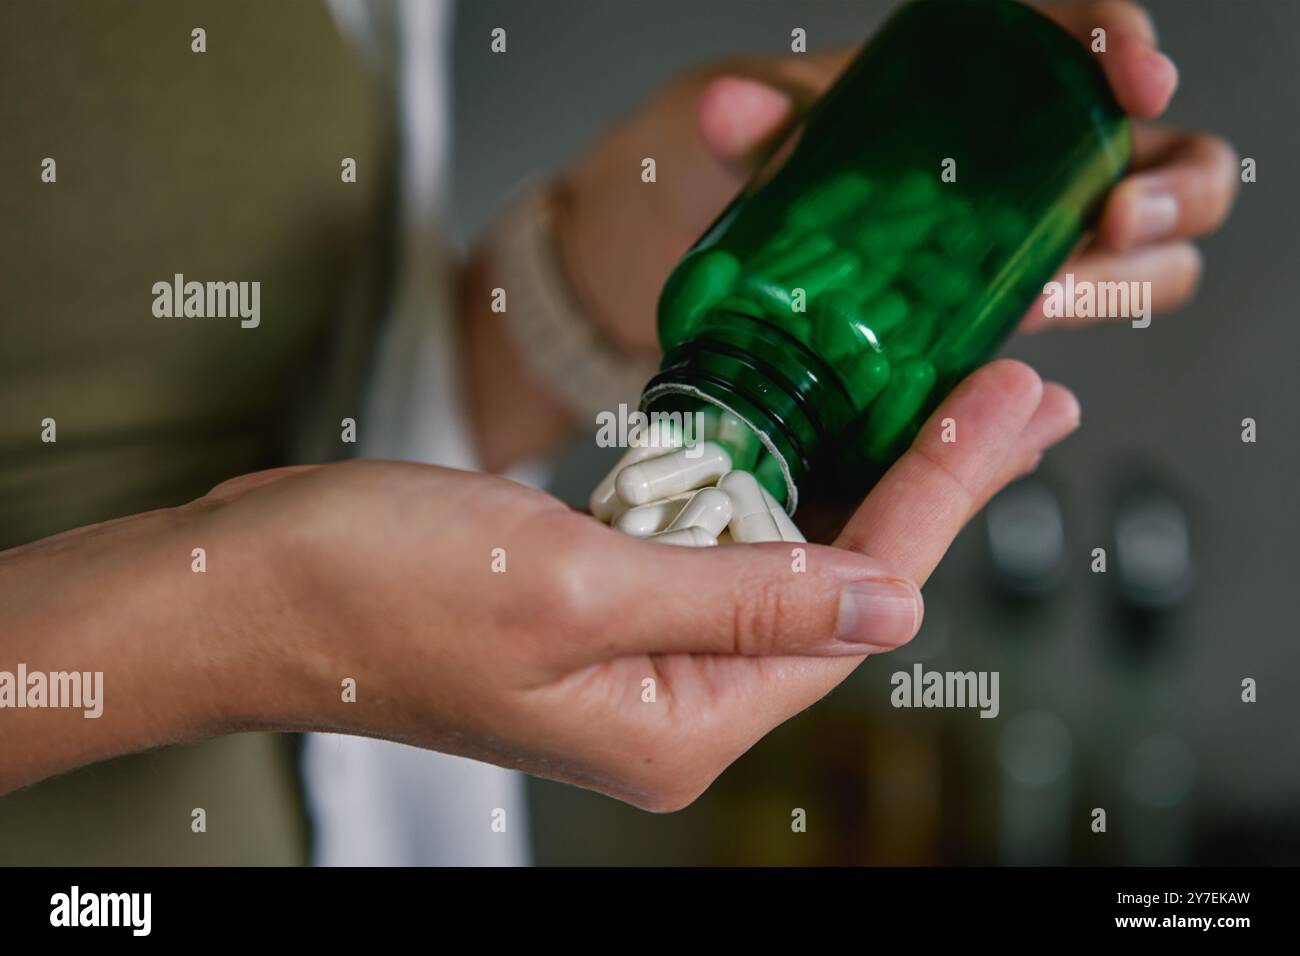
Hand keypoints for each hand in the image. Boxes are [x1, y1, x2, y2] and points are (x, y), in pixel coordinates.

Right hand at [193, 360, 1072, 810]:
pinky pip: (719, 543)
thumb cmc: (378, 590)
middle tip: (1017, 396)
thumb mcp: (575, 586)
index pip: (851, 605)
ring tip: (949, 404)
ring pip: (786, 556)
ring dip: (859, 474)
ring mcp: (639, 653)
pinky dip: (773, 483)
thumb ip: (740, 597)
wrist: (247, 587)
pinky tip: (822, 439)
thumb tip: (886, 604)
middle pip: (838, 582)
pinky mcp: (603, 603)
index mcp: (680, 722)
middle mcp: (674, 701)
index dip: (939, 499)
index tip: (1006, 411)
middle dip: (925, 482)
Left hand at [559, 0, 1238, 348]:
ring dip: (1124, 281)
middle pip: (1164, 163)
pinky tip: (1027, 376)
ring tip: (1051, 303)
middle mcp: (1028, 165)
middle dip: (1167, 190)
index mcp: (982, 83)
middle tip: (1114, 217)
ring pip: (1142, 258)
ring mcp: (1022, 248)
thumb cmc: (747, 178)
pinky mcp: (993, 323)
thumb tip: (731, 111)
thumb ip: (755, 125)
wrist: (709, 269)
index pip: (1084, 47)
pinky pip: (1061, 335)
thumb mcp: (750, 139)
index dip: (1125, 52)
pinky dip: (1055, 357)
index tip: (1134, 76)